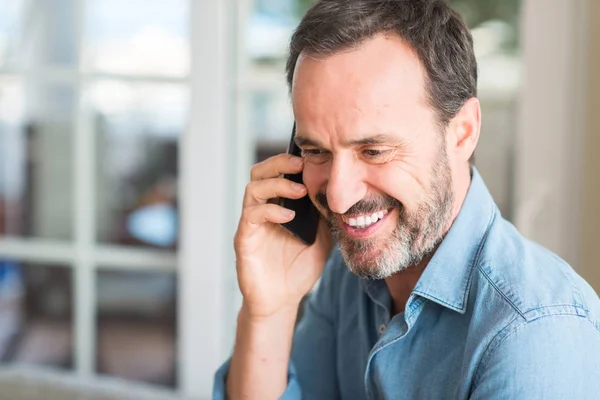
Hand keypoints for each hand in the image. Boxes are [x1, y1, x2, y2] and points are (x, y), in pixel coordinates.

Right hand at [234, 153, 331, 318]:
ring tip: (300, 191)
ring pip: (253, 189)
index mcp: (277, 205)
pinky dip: (270, 211)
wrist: (282, 301)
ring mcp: (251, 224)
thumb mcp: (322, 238)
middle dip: (279, 164)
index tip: (312, 157)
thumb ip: (326, 217)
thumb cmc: (298, 269)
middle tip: (301, 164)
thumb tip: (340, 194)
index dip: (290, 162)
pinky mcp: (244, 239)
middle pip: (259, 172)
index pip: (277, 172)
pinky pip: (251, 216)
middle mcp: (260, 209)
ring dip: (277, 185)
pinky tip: (289, 217)